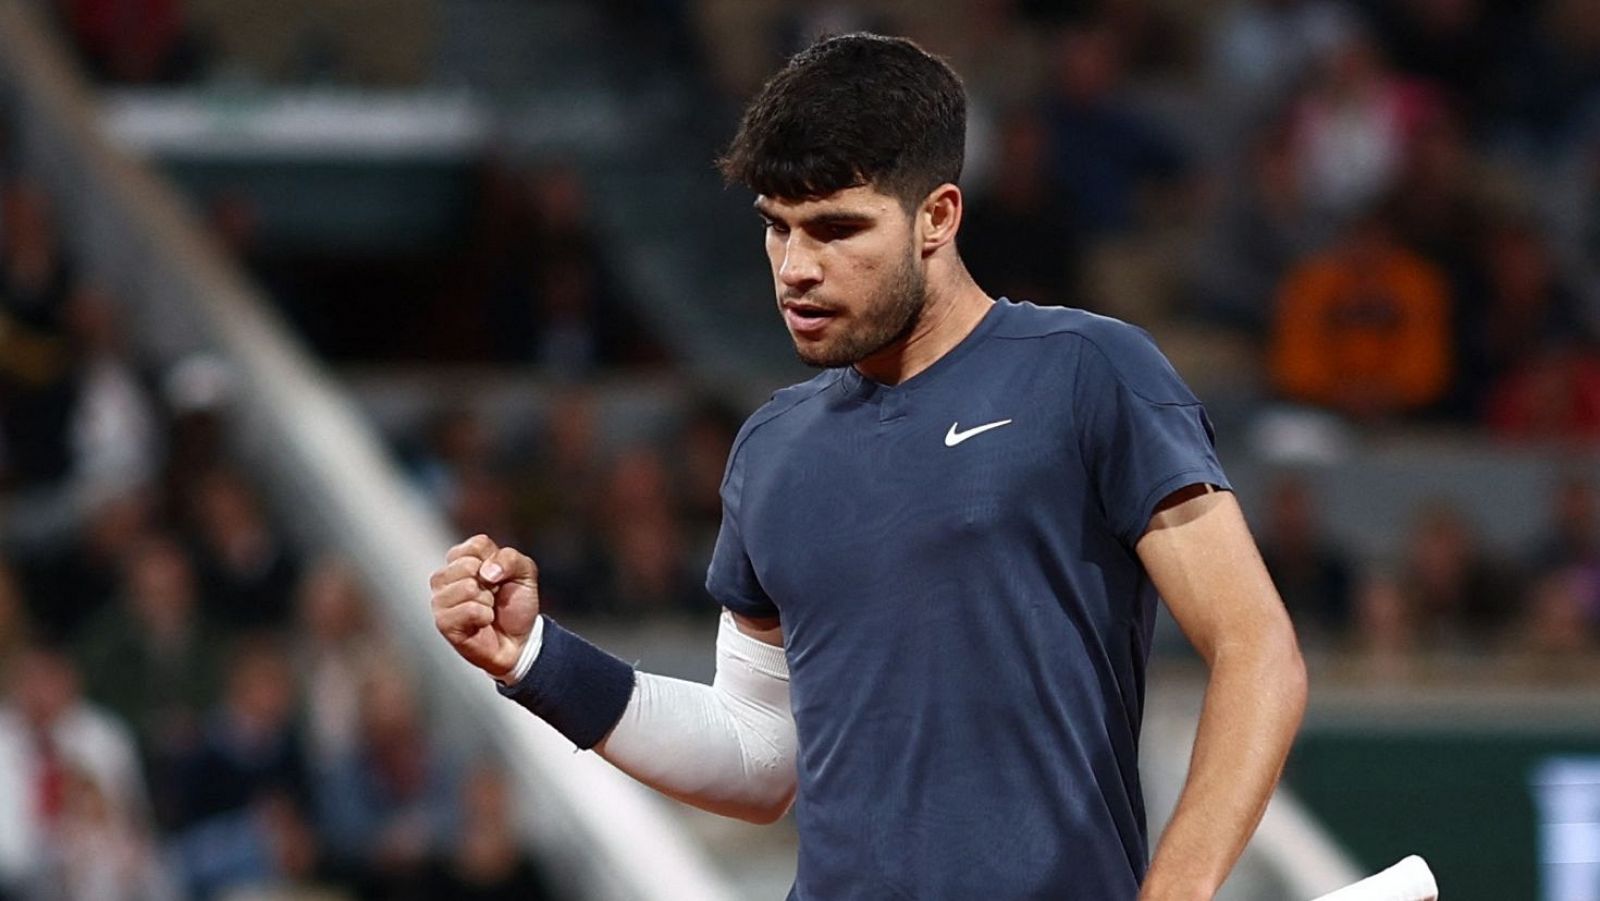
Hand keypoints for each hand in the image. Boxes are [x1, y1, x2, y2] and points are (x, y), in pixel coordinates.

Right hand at [430, 534, 541, 679]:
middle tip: (493, 596)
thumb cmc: (516, 604)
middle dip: (491, 582)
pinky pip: (468, 609)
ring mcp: (441, 600)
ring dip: (487, 600)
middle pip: (467, 564)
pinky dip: (484, 616)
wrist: (520, 640)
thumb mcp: (525, 573)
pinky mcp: (443, 622)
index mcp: (463, 558)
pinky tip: (483, 622)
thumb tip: (486, 572)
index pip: (476, 544)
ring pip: (466, 587)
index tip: (501, 577)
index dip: (497, 561)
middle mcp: (446, 577)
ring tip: (487, 609)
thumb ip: (510, 559)